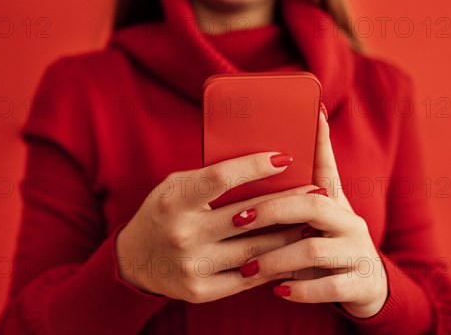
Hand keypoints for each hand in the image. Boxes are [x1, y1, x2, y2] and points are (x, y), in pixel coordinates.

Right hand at [115, 151, 316, 302]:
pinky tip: (292, 251)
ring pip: (255, 249)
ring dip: (288, 234)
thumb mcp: (174, 186)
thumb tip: (259, 164)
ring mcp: (191, 265)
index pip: (221, 178)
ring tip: (311, 220)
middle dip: (288, 202)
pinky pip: (248, 277)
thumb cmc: (162, 212)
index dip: (255, 167)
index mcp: (174, 200)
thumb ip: (209, 178)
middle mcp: (182, 234)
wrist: (134, 260)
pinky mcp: (200, 291)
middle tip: (316, 190)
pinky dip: (274, 264)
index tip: (285, 158)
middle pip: (247, 216)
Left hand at [231, 109, 387, 317]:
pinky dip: (301, 289)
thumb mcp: (313, 222)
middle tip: (238, 218)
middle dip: (272, 209)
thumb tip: (257, 170)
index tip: (312, 116)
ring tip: (248, 267)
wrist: (366, 288)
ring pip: (314, 249)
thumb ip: (290, 201)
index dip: (320, 142)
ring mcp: (358, 253)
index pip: (326, 167)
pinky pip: (329, 287)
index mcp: (336, 202)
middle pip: (313, 205)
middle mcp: (350, 222)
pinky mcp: (361, 285)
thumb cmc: (325, 246)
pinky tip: (279, 290)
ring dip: (275, 258)